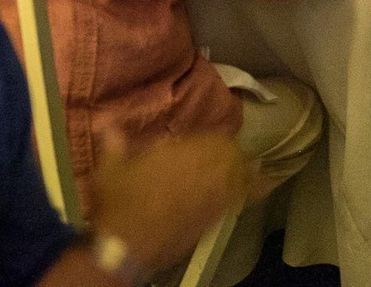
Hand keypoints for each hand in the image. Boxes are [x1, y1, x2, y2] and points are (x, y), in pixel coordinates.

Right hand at [89, 129, 254, 270]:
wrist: (128, 246)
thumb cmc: (119, 204)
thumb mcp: (110, 170)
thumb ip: (114, 144)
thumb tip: (107, 124)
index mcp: (177, 151)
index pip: (207, 138)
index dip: (212, 139)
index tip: (211, 140)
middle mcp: (200, 167)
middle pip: (227, 153)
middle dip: (230, 151)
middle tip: (231, 152)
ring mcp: (210, 192)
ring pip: (238, 173)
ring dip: (245, 167)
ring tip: (255, 166)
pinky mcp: (214, 215)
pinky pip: (240, 197)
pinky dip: (253, 190)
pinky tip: (264, 187)